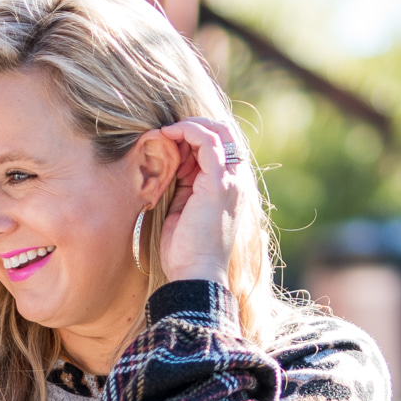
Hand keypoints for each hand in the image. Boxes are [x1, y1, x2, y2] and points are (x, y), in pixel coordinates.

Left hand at [157, 117, 241, 286]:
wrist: (196, 274)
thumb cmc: (186, 250)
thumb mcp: (184, 207)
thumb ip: (184, 182)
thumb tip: (172, 160)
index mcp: (229, 187)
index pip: (220, 145)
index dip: (194, 137)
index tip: (168, 145)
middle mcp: (236, 180)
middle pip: (224, 132)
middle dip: (193, 126)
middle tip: (166, 133)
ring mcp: (231, 180)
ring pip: (217, 131)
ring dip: (188, 126)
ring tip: (164, 133)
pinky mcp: (220, 182)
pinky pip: (208, 140)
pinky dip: (187, 131)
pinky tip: (168, 135)